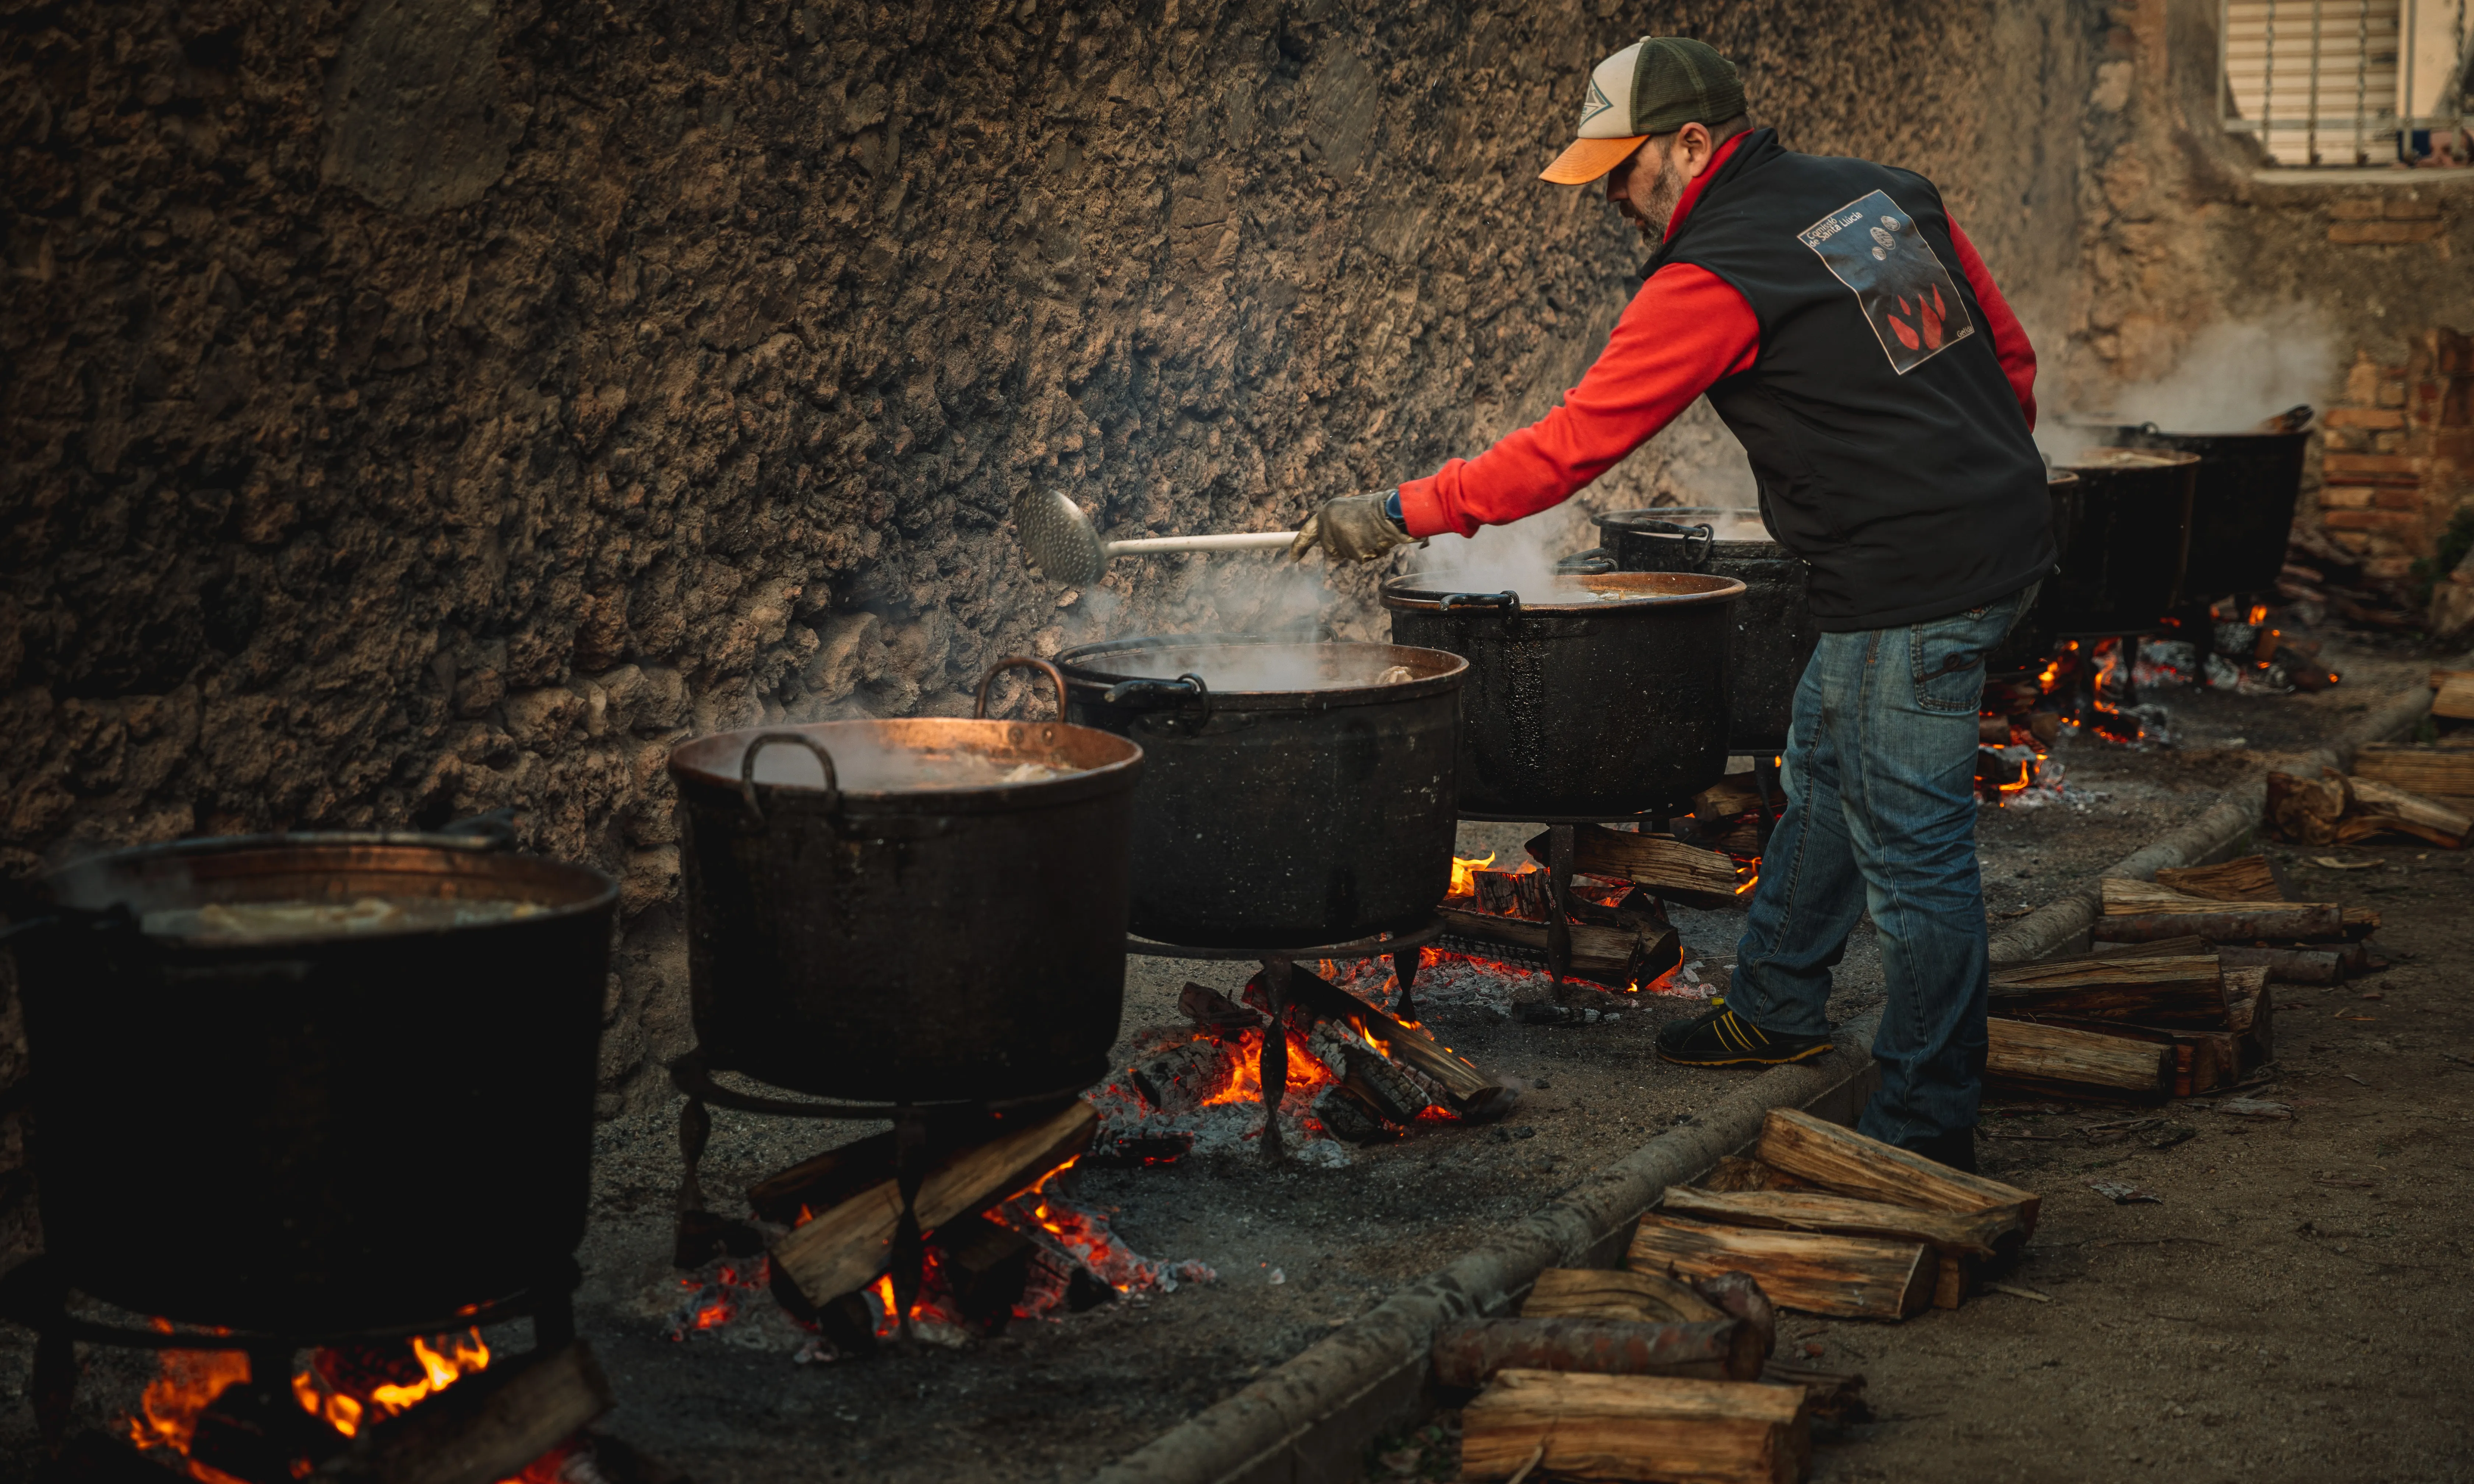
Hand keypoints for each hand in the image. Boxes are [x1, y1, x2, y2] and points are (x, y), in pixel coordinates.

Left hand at [1290, 491, 1415, 562]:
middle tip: (1360, 534)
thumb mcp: (1349, 510)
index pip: (1307, 532)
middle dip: (1343, 547)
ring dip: (1359, 548)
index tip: (1293, 558)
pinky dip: (1371, 552)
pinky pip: (1361, 558)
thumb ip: (1336, 524)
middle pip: (1330, 549)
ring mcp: (1340, 540)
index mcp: (1327, 512)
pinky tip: (1377, 540)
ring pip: (1346, 555)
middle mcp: (1328, 526)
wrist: (1393, 512)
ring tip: (1371, 533)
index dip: (1299, 546)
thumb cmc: (1375, 509)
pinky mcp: (1353, 552)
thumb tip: (1330, 543)